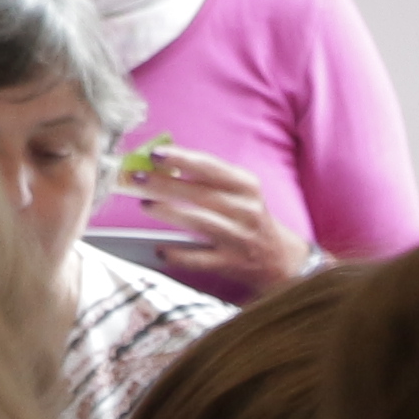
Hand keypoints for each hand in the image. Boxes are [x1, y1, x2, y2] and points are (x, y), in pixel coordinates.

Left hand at [122, 141, 312, 293]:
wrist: (279, 259)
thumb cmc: (250, 218)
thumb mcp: (240, 191)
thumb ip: (208, 177)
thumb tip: (161, 164)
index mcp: (247, 187)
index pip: (210, 167)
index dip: (181, 159)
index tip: (155, 154)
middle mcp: (246, 211)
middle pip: (201, 193)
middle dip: (165, 183)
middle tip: (138, 178)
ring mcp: (240, 238)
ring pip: (199, 222)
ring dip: (169, 212)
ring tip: (146, 204)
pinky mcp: (232, 263)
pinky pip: (199, 259)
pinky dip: (177, 255)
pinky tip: (161, 250)